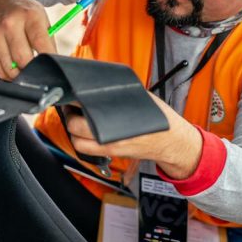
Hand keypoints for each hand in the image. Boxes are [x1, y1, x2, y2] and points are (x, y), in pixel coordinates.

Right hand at [0, 0, 55, 78]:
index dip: (49, 60)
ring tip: (24, 65)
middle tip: (37, 67)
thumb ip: (48, 41)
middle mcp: (10, 24)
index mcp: (30, 15)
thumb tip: (53, 64)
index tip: (51, 66)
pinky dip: (7, 73)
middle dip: (33, 69)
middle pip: (24, 60)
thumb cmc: (24, 11)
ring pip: (10, 69)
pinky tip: (12, 65)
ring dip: (20, 74)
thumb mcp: (42, 18)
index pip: (41, 44)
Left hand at [64, 93, 203, 178]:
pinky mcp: (110, 155)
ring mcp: (109, 147)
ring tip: (77, 119)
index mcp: (117, 118)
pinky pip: (86, 151)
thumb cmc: (160, 120)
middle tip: (71, 106)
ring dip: (73, 131)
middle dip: (70, 115)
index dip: (74, 100)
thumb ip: (119, 94)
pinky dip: (82, 142)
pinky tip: (86, 132)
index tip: (71, 94)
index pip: (85, 107)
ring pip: (76, 142)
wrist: (172, 141)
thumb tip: (100, 86)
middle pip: (74, 126)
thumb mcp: (141, 98)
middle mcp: (110, 135)